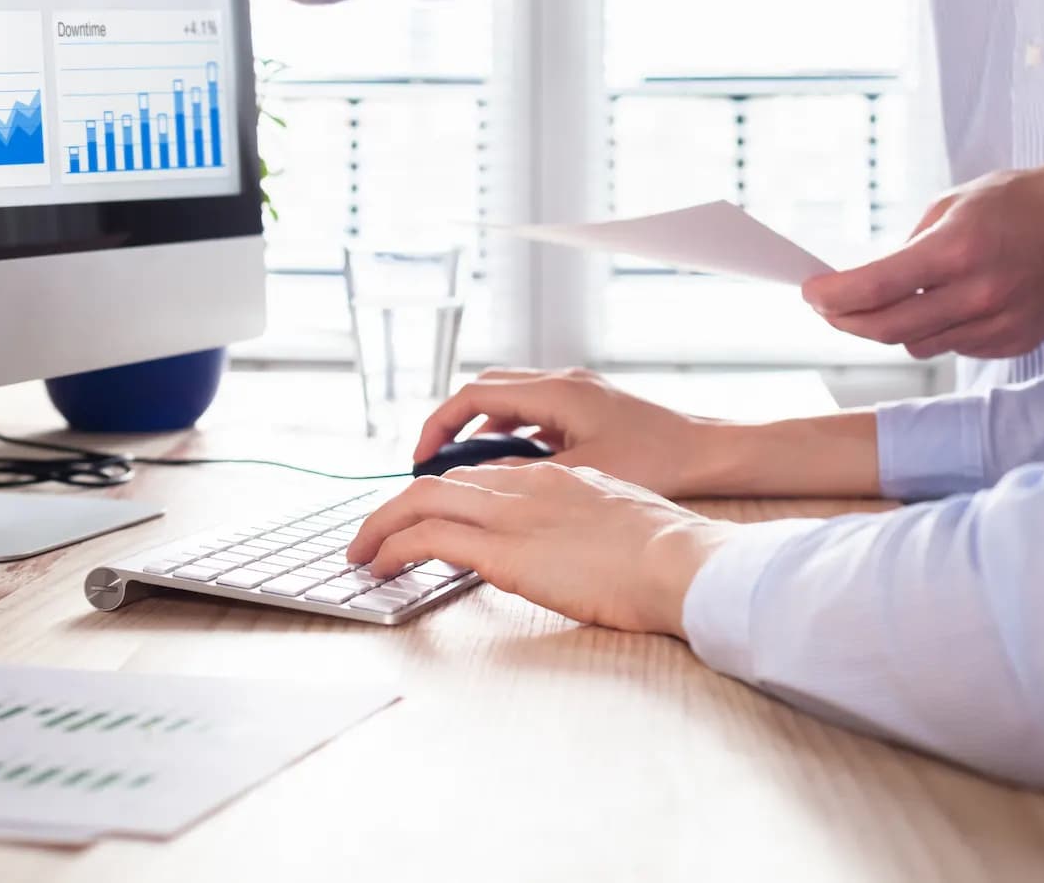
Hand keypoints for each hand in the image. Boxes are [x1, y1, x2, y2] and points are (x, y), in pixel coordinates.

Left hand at [347, 464, 733, 636]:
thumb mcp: (620, 522)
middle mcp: (526, 485)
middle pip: (442, 483)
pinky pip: (427, 538)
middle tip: (374, 533)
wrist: (682, 562)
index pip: (482, 477)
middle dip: (399, 507)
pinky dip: (394, 547)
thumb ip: (585, 523)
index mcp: (556, 478)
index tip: (425, 516)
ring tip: (361, 553)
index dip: (446, 496)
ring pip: (421, 502)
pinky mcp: (502, 549)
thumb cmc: (669, 555)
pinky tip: (380, 566)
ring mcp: (512, 513)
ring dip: (382, 526)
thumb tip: (574, 546)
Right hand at [414, 368, 729, 498]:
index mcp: (556, 391)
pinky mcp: (590, 408)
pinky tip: (513, 467)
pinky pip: (535, 412)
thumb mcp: (582, 475)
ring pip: (511, 400)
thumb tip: (478, 488)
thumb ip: (526, 477)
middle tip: (433, 462)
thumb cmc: (659, 461)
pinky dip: (512, 433)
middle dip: (453, 424)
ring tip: (465, 470)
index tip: (422, 458)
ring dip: (483, 429)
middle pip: (486, 390)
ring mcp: (577, 392)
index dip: (439, 425)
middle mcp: (563, 382)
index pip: (475, 395)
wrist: (711, 452)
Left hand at [802, 157, 1043, 359]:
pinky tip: (941, 307)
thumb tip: (867, 283)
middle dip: (846, 321)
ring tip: (885, 303)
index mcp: (956, 251)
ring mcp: (999, 323)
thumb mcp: (951, 206)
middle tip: (828, 309)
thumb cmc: (1018, 201)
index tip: (810, 294)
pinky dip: (935, 332)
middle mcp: (978, 293)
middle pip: (887, 329)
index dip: (833, 297)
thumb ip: (908, 248)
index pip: (875, 289)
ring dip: (891, 328)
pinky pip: (954, 347)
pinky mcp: (1014, 341)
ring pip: (918, 345)